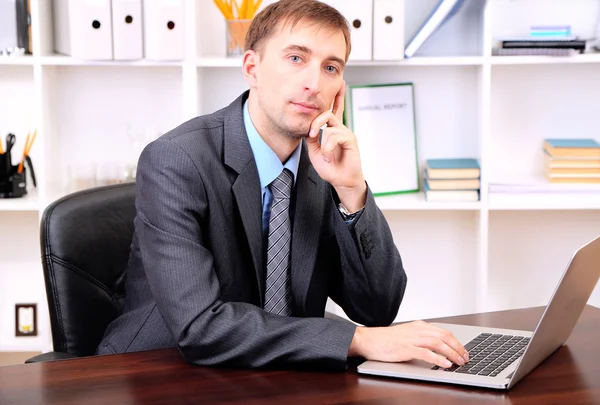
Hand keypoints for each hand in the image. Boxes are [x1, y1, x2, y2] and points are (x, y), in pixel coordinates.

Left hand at [305, 81, 365, 211]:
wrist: (342, 181)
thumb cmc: (330, 168)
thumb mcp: (314, 152)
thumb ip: (312, 138)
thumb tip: (308, 128)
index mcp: (331, 130)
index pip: (332, 109)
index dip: (335, 95)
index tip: (338, 84)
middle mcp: (339, 128)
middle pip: (327, 111)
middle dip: (316, 120)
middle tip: (311, 134)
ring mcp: (346, 133)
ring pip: (329, 125)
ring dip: (322, 141)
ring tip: (323, 154)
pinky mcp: (351, 139)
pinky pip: (335, 135)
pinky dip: (328, 147)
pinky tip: (328, 156)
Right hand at [348, 320, 469, 368]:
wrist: (369, 340)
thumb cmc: (386, 340)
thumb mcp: (407, 334)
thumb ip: (420, 337)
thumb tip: (437, 347)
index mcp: (419, 326)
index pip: (443, 331)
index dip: (456, 342)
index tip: (463, 351)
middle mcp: (417, 330)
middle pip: (444, 336)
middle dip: (458, 347)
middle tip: (465, 357)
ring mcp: (411, 339)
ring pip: (438, 343)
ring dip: (451, 353)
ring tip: (459, 361)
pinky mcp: (406, 348)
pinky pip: (426, 353)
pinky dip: (438, 359)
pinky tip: (445, 364)